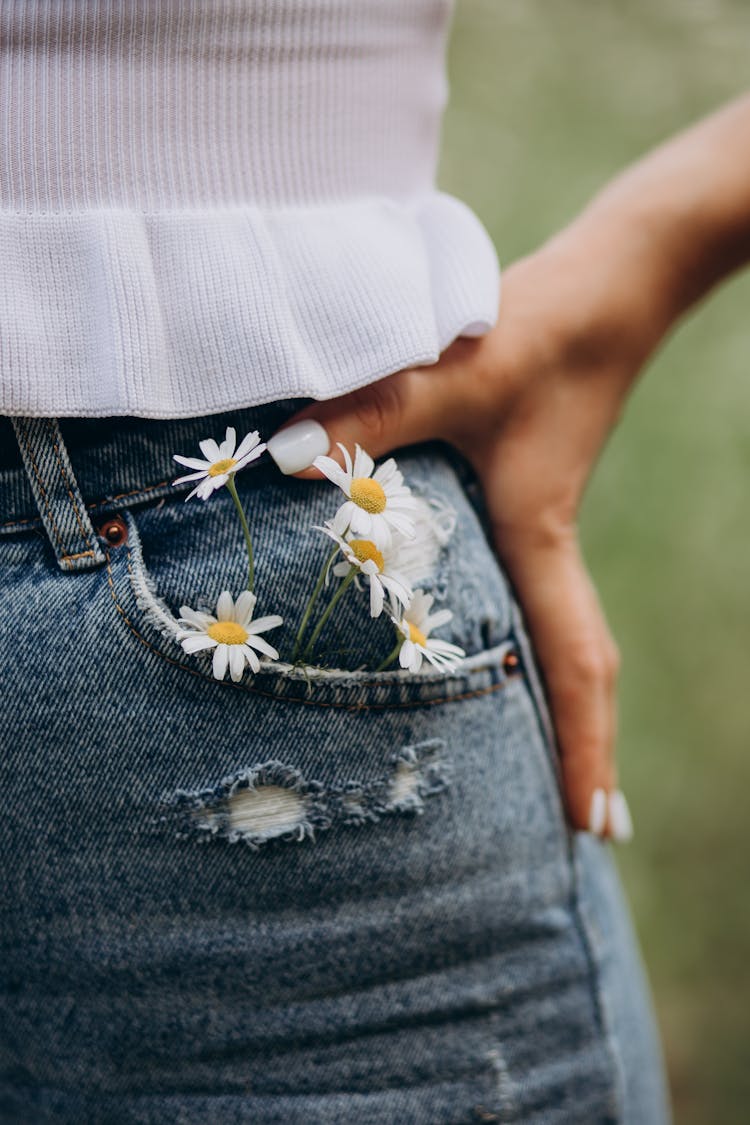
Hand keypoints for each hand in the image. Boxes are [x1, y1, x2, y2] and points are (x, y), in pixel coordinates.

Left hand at [266, 238, 658, 839]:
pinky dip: (527, 646)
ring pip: (556, 640)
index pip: (577, 666)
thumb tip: (282, 459)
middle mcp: (546, 549)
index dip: (587, 750)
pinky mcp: (521, 498)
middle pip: (577, 676)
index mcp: (539, 541)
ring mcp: (539, 528)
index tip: (597, 830)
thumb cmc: (537, 331)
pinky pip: (530, 596)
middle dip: (584, 752)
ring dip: (560, 710)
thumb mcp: (449, 377)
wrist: (603, 285)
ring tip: (550, 775)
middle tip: (585, 834)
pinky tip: (493, 653)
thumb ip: (368, 416)